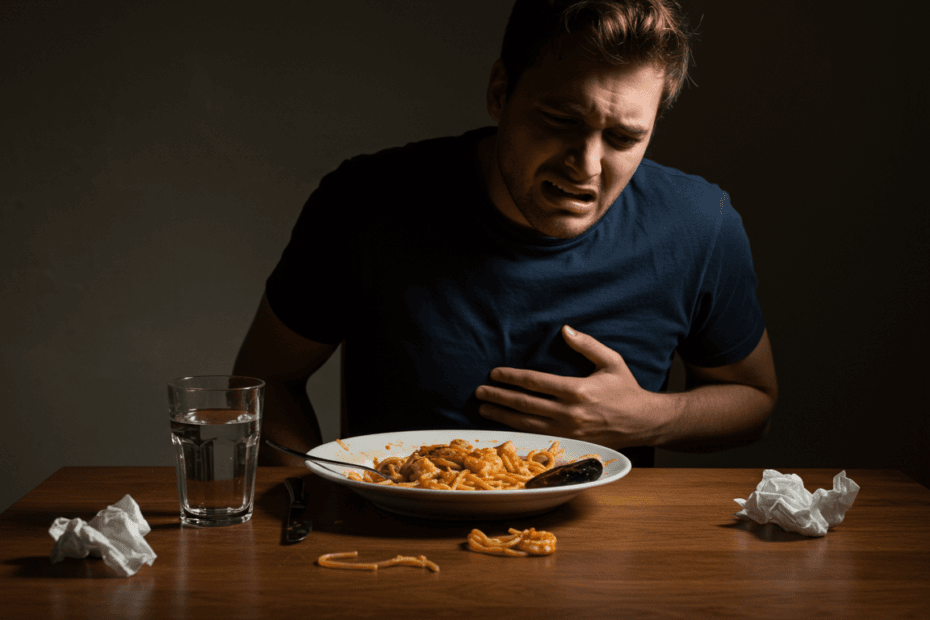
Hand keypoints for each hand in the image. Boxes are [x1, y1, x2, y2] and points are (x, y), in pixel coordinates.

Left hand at [474, 325, 666, 448]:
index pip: (535, 382)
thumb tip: (564, 329)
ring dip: (502, 416)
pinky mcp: (571, 442)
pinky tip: (504, 425)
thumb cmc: (626, 390)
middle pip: (525, 404)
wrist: (644, 423)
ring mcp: (569, 431)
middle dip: (499, 397)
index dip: (512, 377)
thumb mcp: (611, 361)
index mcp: (578, 390)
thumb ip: (587, 345)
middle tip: (479, 391)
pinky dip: (519, 431)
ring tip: (483, 408)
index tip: (494, 373)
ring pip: (527, 424)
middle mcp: (570, 413)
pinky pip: (538, 436)